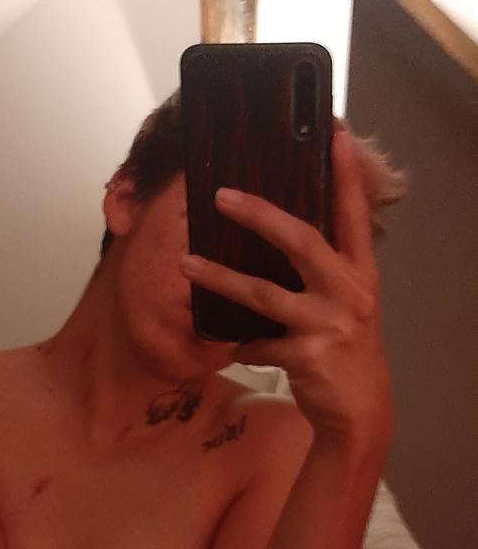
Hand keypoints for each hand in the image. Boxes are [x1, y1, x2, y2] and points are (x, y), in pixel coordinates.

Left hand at [180, 127, 392, 445]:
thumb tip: (279, 234)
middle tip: (221, 196)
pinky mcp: (307, 357)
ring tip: (188, 263)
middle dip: (260, 216)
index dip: (345, 176)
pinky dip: (242, 345)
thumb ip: (326, 272)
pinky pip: (259, 344)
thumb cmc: (347, 350)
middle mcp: (349, 293)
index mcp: (361, 273)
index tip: (333, 137)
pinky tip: (231, 347)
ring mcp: (329, 325)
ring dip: (221, 277)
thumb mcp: (349, 305)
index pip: (353, 215)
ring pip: (264, 294)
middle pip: (301, 241)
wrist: (361, 411)